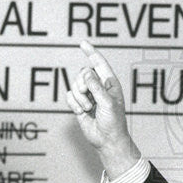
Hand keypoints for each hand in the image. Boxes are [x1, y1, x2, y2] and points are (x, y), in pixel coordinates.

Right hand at [68, 41, 140, 177]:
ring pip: (74, 85)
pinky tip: (82, 113)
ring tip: (89, 109)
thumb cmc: (113, 122)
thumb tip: (86, 73)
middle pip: (82, 73)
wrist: (106, 140)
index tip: (82, 43)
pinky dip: (74, 105)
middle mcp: (98, 86)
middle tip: (90, 99)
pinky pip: (69, 96)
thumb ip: (96, 87)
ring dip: (80, 98)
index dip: (91, 53)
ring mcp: (88, 95)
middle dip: (83, 85)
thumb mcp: (108, 103)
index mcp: (109, 83)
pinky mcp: (79, 104)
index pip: (99, 63)